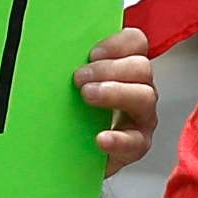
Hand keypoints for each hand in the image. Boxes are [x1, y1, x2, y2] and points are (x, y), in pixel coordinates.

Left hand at [76, 41, 158, 174]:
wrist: (70, 154)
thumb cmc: (73, 114)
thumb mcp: (71, 86)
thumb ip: (72, 67)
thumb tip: (53, 52)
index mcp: (126, 68)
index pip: (135, 43)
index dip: (117, 44)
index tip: (92, 53)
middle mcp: (139, 88)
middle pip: (141, 67)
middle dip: (109, 69)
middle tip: (79, 78)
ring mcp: (142, 117)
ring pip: (145, 97)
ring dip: (115, 93)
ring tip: (88, 96)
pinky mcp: (137, 145)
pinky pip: (135, 141)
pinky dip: (118, 139)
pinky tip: (100, 138)